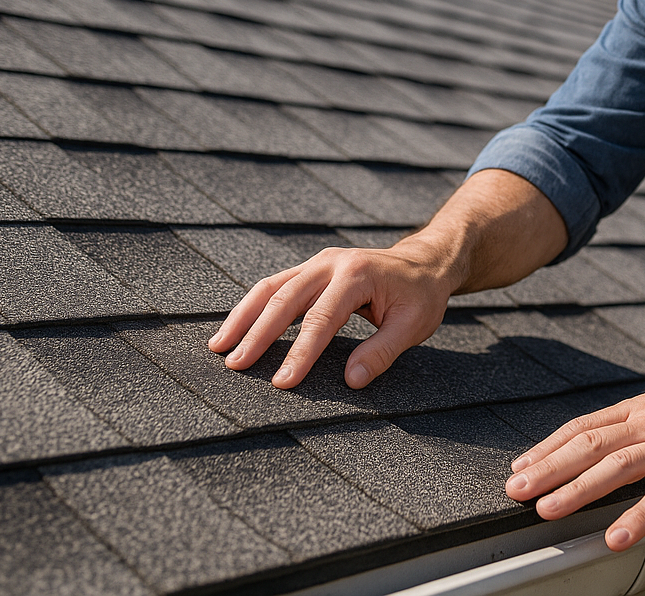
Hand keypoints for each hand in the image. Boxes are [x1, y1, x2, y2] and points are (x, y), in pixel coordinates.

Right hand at [207, 238, 455, 388]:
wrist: (425, 261)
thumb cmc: (421, 295)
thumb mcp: (414, 325)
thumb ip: (382, 352)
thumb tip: (351, 381)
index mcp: (357, 275)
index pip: (322, 319)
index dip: (300, 352)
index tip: (282, 382)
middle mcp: (332, 264)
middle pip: (286, 299)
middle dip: (258, 334)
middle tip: (235, 366)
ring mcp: (318, 263)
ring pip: (271, 288)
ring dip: (244, 317)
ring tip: (219, 347)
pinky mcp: (311, 269)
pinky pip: (276, 286)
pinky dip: (253, 307)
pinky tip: (236, 329)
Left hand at [504, 364, 644, 550]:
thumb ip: (641, 428)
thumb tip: (607, 447)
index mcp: (643, 409)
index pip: (584, 426)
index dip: (548, 446)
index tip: (520, 467)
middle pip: (590, 444)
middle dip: (548, 467)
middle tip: (516, 491)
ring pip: (618, 465)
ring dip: (579, 489)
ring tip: (549, 511)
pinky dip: (638, 516)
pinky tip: (617, 536)